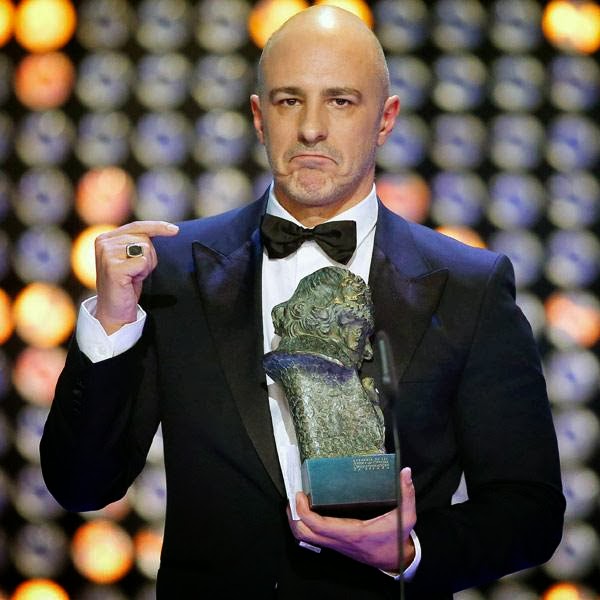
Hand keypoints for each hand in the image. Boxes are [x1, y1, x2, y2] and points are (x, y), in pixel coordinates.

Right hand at [94, 220, 178, 333]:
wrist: (115, 310)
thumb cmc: (126, 284)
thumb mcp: (131, 257)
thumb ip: (139, 241)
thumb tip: (168, 228)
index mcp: (105, 238)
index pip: (137, 226)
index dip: (158, 227)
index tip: (175, 230)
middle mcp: (103, 243)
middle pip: (144, 239)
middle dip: (149, 256)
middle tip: (137, 272)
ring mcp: (107, 254)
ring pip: (145, 249)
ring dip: (146, 265)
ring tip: (133, 276)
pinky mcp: (113, 268)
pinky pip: (143, 262)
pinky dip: (143, 272)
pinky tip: (131, 281)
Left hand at [288, 466, 415, 571]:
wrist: (396, 560)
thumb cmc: (397, 538)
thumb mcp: (406, 517)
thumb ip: (406, 494)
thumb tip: (404, 471)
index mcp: (352, 533)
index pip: (319, 526)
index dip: (304, 511)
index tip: (300, 494)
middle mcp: (340, 540)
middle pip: (304, 534)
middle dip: (293, 515)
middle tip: (293, 495)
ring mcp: (336, 544)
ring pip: (305, 537)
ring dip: (296, 520)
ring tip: (295, 500)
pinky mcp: (336, 544)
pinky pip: (312, 537)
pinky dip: (305, 523)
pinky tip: (306, 509)